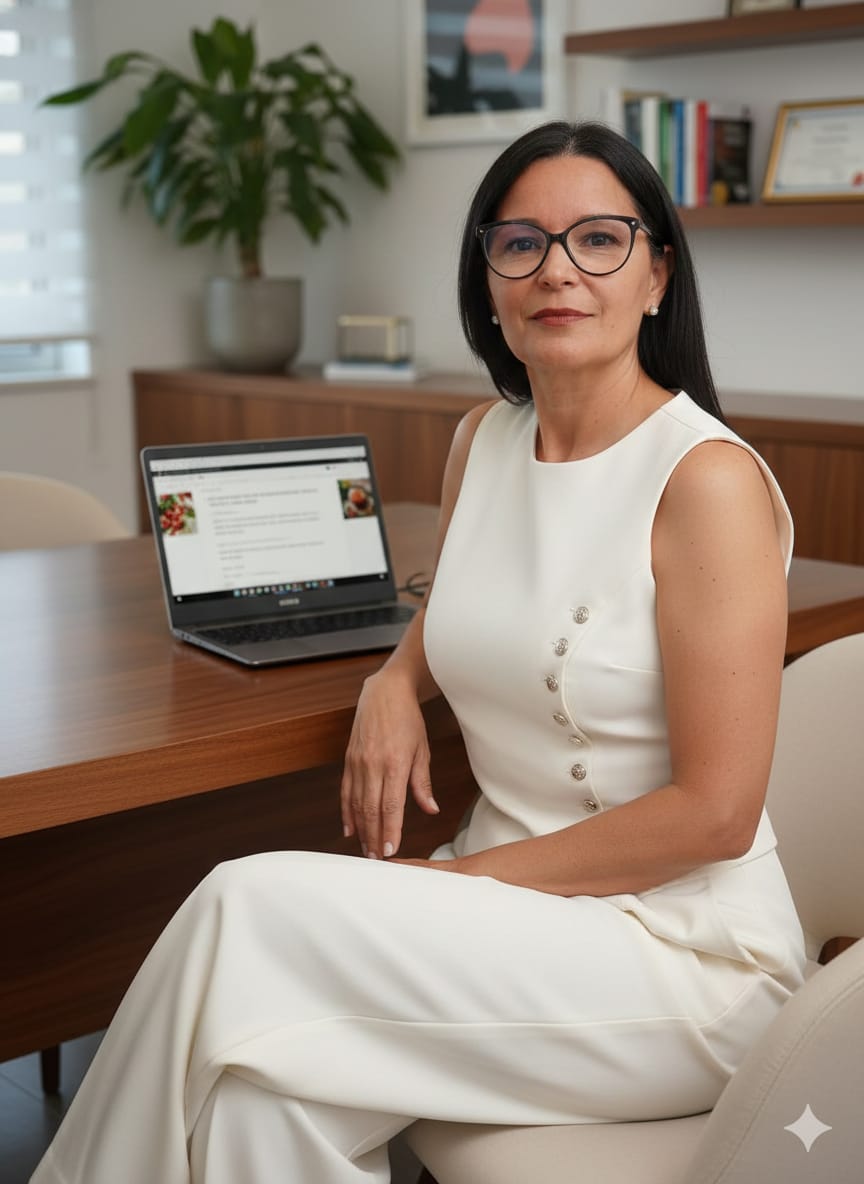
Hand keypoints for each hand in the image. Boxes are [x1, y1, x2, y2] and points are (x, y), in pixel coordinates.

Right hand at [341, 669, 438, 859]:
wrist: (385, 691)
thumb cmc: (408, 719)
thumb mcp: (422, 749)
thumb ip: (422, 782)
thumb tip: (430, 809)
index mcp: (395, 763)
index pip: (391, 805)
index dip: (390, 830)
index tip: (391, 851)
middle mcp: (373, 764)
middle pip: (371, 809)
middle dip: (374, 837)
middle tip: (377, 859)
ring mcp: (358, 761)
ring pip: (356, 803)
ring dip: (361, 829)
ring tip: (365, 849)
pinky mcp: (349, 759)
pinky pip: (345, 791)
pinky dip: (346, 812)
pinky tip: (349, 829)